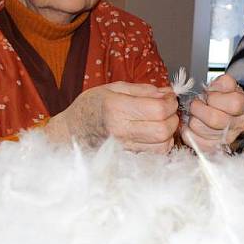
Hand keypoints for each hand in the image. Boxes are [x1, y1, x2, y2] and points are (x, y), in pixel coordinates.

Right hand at [45, 82, 178, 153]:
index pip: (159, 109)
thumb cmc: (90, 106)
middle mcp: (121, 130)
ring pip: (163, 145)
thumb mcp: (113, 88)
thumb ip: (142, 90)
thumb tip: (167, 93)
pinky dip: (161, 143)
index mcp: (117, 108)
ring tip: (161, 121)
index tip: (169, 98)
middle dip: (173, 117)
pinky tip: (154, 133)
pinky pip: (155, 153)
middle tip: (168, 109)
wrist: (71, 131)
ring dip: (169, 133)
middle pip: (164, 129)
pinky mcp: (127, 156)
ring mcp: (124, 146)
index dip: (170, 102)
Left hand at [181, 74, 243, 153]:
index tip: (209, 95)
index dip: (215, 98)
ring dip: (192, 118)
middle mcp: (237, 126)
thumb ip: (223, 82)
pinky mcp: (211, 148)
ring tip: (195, 114)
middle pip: (215, 119)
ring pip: (199, 129)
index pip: (234, 104)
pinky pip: (192, 139)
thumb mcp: (227, 85)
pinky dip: (187, 130)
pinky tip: (193, 124)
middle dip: (198, 107)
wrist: (221, 113)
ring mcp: (225, 139)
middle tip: (196, 103)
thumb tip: (215, 88)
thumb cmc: (222, 98)